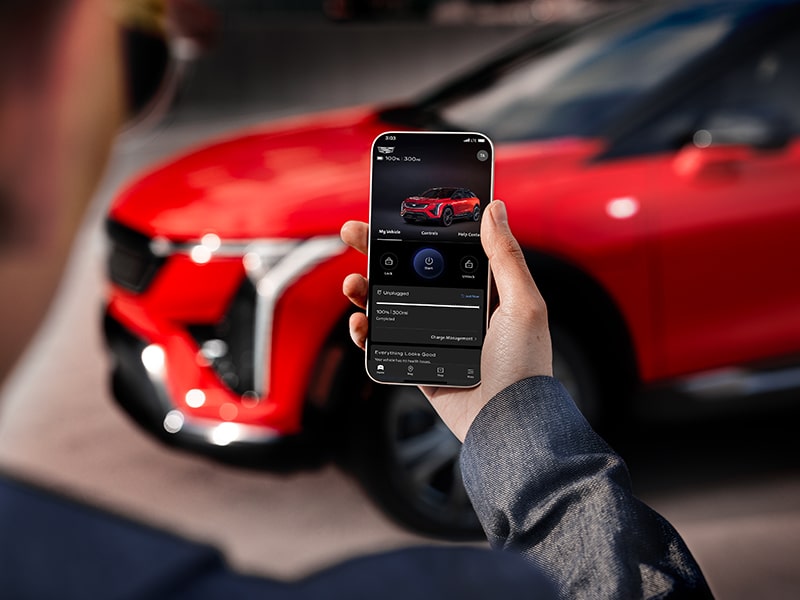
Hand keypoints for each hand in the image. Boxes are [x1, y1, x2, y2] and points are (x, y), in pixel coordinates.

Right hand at [341, 201, 551, 440]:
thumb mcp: (523, 304)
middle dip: (376, 252)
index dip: (415, 233)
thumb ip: (506, 256)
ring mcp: (431, 336)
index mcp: (479, 291)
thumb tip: (494, 209)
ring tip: (353, 285)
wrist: (507, 423)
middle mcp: (452, 310)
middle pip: (406, 273)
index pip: (441, 252)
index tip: (391, 215)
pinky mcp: (416, 364)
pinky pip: (383, 343)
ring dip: (364, 291)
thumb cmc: (524, 365)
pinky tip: (360, 325)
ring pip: (388, 304)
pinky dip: (365, 332)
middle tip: (352, 232)